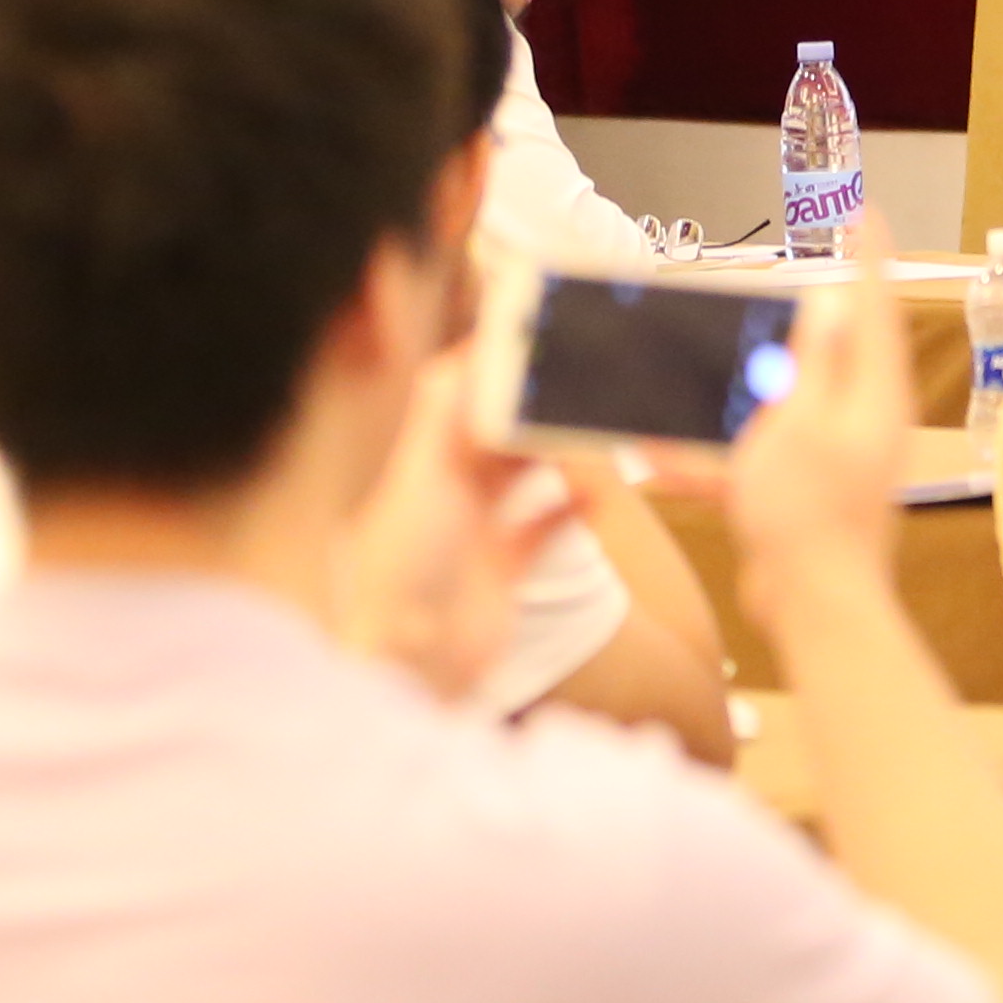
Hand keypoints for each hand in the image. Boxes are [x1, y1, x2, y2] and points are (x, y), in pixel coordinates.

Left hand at [338, 355, 577, 704]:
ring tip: (596, 443)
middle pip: (500, 434)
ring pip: (527, 477)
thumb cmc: (405, 569)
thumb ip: (444, 419)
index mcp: (423, 465)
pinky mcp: (505, 571)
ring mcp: (477, 532)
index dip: (496, 367)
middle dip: (539, 411)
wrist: (415, 663)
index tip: (539, 339)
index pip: (460, 398)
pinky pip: (546, 528)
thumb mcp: (422, 480)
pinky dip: (572, 510)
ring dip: (562, 459)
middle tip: (583, 387)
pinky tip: (596, 500)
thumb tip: (466, 355)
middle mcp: (449, 493)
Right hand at [714, 218, 914, 655]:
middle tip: (804, 257)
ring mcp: (834, 454)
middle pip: (834, 343)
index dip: (862, 254)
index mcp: (872, 393)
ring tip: (718, 347)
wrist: (815, 609)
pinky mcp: (804, 490)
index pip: (872, 305)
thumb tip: (834, 297)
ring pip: (787, 397)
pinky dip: (714, 455)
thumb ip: (814, 361)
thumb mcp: (801, 424)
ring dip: (748, 379)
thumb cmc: (809, 516)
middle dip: (811, 303)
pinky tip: (660, 456)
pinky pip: (755, 456)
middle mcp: (862, 417)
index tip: (859, 209)